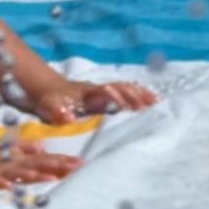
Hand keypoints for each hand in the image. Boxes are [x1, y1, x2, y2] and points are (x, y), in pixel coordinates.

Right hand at [0, 138, 83, 191]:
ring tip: (50, 177)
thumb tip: (43, 148)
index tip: (82, 162)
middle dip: (57, 165)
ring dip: (35, 174)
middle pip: (38, 163)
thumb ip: (26, 150)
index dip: (63, 160)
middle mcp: (13, 163)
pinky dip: (2, 184)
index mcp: (21, 158)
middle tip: (76, 167)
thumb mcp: (9, 153)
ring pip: (20, 172)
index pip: (46, 158)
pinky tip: (10, 187)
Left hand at [37, 79, 158, 124]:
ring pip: (127, 89)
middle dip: (135, 96)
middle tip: (152, 106)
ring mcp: (105, 91)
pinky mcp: (108, 96)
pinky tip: (154, 103)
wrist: (50, 89)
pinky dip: (141, 96)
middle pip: (121, 88)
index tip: (125, 106)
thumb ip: (57, 112)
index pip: (104, 92)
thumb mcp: (49, 106)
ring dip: (142, 95)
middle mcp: (99, 89)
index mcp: (87, 92)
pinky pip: (127, 93)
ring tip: (160, 104)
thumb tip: (68, 120)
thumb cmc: (51, 100)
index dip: (114, 97)